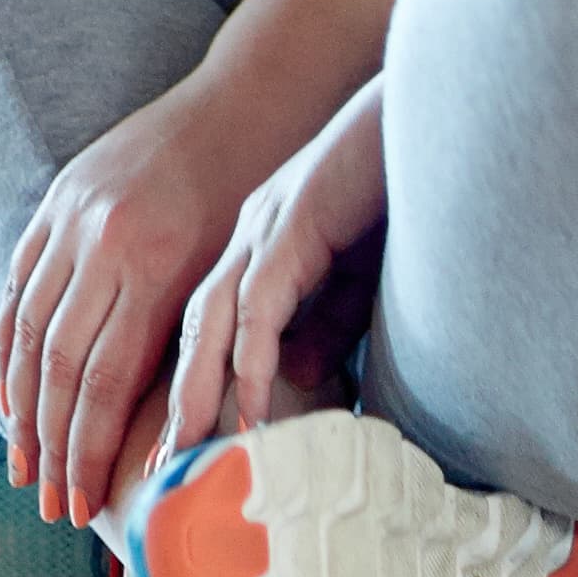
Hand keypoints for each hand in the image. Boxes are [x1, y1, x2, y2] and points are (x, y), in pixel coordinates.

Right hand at [0, 75, 301, 529]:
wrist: (244, 103)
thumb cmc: (262, 202)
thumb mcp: (239, 278)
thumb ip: (197, 349)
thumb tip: (174, 443)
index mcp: (155, 266)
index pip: (103, 383)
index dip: (86, 452)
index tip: (82, 508)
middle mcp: (102, 242)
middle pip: (55, 365)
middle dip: (48, 445)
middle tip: (47, 504)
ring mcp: (71, 216)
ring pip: (26, 328)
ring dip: (19, 405)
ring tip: (21, 463)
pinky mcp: (57, 200)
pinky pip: (20, 283)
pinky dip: (8, 343)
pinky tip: (10, 389)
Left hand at [164, 77, 385, 459]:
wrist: (435, 103)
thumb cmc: (402, 185)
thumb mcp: (356, 274)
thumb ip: (320, 320)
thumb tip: (288, 376)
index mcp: (251, 243)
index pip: (193, 325)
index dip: (173, 387)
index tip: (148, 454)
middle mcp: (246, 233)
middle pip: (187, 327)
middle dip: (160, 401)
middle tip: (142, 473)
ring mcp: (268, 224)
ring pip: (211, 320)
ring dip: (192, 393)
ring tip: (178, 459)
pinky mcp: (301, 219)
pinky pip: (266, 303)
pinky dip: (255, 361)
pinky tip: (252, 412)